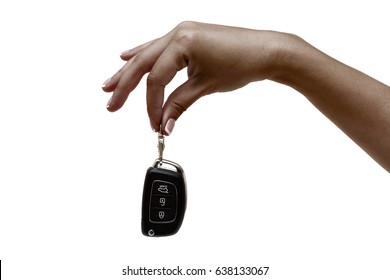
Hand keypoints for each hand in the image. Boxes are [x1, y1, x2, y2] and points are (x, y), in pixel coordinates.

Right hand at [102, 21, 283, 134]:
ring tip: (109, 84)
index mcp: (182, 41)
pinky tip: (127, 56)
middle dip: (125, 86)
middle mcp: (178, 33)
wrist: (265, 50)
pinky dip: (143, 54)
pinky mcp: (187, 37)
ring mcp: (182, 33)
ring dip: (129, 71)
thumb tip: (164, 123)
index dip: (152, 104)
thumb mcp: (206, 86)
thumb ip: (180, 103)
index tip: (154, 123)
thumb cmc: (243, 62)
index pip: (156, 79)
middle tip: (111, 104)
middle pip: (143, 64)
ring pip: (148, 54)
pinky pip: (159, 47)